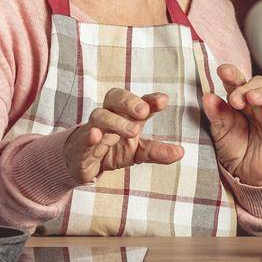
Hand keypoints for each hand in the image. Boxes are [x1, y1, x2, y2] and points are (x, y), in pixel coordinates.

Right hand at [63, 88, 184, 183]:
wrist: (80, 164)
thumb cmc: (111, 150)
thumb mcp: (137, 152)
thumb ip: (157, 151)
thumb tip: (181, 152)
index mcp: (125, 115)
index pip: (138, 102)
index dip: (150, 99)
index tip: (163, 100)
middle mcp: (109, 116)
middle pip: (115, 97)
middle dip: (130, 102)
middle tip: (144, 112)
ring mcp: (93, 129)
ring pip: (100, 116)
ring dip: (116, 122)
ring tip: (133, 131)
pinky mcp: (80, 146)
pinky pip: (83, 137)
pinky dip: (89, 135)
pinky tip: (97, 136)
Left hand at [205, 63, 261, 186]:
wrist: (242, 174)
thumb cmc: (232, 148)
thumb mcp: (219, 131)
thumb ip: (216, 114)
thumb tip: (207, 97)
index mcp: (242, 100)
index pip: (240, 81)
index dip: (233, 73)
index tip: (222, 71)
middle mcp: (260, 104)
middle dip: (248, 87)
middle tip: (235, 99)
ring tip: (252, 99)